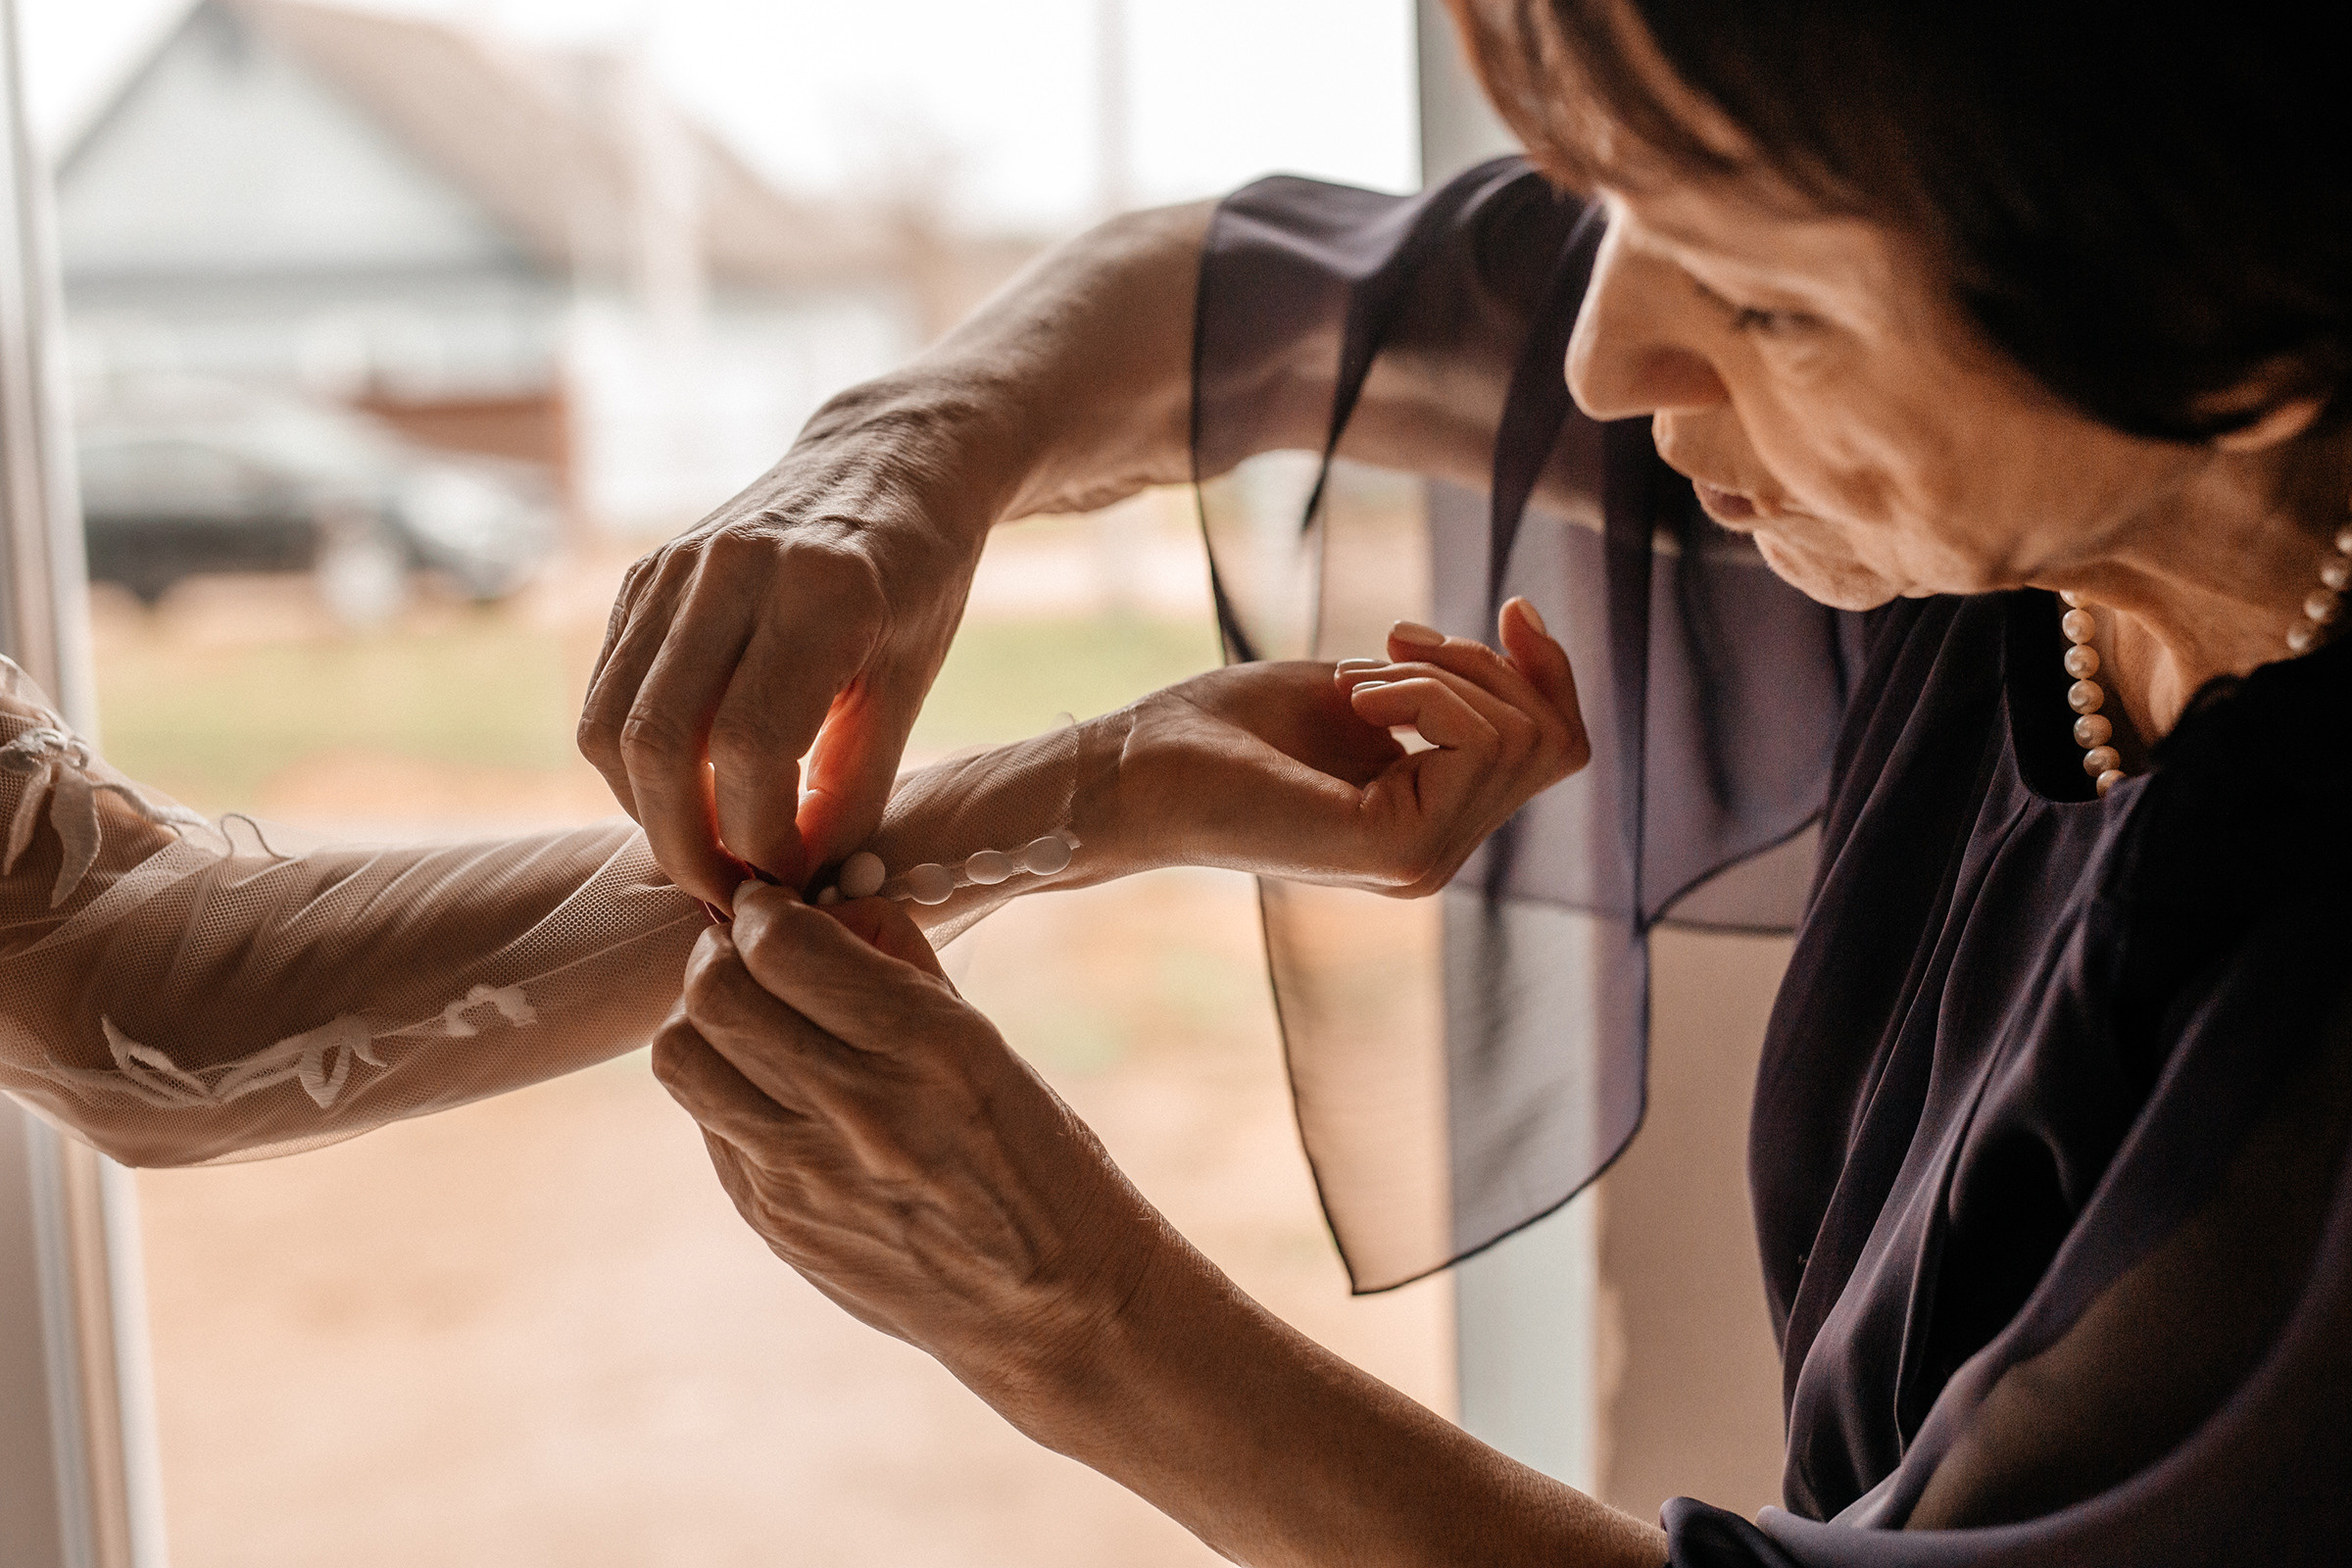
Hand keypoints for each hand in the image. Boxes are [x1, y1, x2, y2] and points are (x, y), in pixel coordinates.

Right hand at [579, 409, 994, 904]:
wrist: (884, 460)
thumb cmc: (918, 577)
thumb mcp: (911, 679)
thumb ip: (856, 784)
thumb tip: (798, 885)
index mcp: (822, 591)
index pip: (752, 748)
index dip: (761, 839)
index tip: (790, 883)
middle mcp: (735, 569)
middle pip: (661, 743)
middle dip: (685, 845)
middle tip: (728, 897)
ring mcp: (674, 568)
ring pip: (611, 726)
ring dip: (646, 813)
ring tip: (705, 855)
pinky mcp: (640, 577)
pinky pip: (607, 694)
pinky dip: (631, 765)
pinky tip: (683, 798)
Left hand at [652, 885, 1161, 1416]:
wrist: (1052, 1305)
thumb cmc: (1038, 1159)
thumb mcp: (989, 1043)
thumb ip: (903, 964)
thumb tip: (828, 906)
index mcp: (927, 1047)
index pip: (782, 945)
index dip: (761, 908)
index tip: (769, 905)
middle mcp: (857, 1109)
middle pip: (715, 996)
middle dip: (719, 953)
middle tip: (747, 953)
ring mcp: (804, 1176)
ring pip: (684, 1061)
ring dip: (705, 1022)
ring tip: (748, 1021)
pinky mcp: (776, 1221)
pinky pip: (710, 1126)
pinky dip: (726, 1090)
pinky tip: (775, 1092)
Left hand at [1115, 597, 1586, 895]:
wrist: (1134, 765)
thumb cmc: (1224, 725)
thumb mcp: (1363, 686)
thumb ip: (1443, 686)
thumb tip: (1529, 639)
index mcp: (1429, 820)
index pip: (1554, 750)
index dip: (1550, 671)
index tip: (1510, 607)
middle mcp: (1435, 853)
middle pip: (1551, 739)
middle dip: (1483, 665)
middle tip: (1387, 649)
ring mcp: (1421, 859)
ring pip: (1518, 736)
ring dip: (1440, 674)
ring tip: (1355, 679)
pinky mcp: (1395, 850)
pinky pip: (1478, 743)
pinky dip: (1423, 692)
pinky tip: (1352, 696)